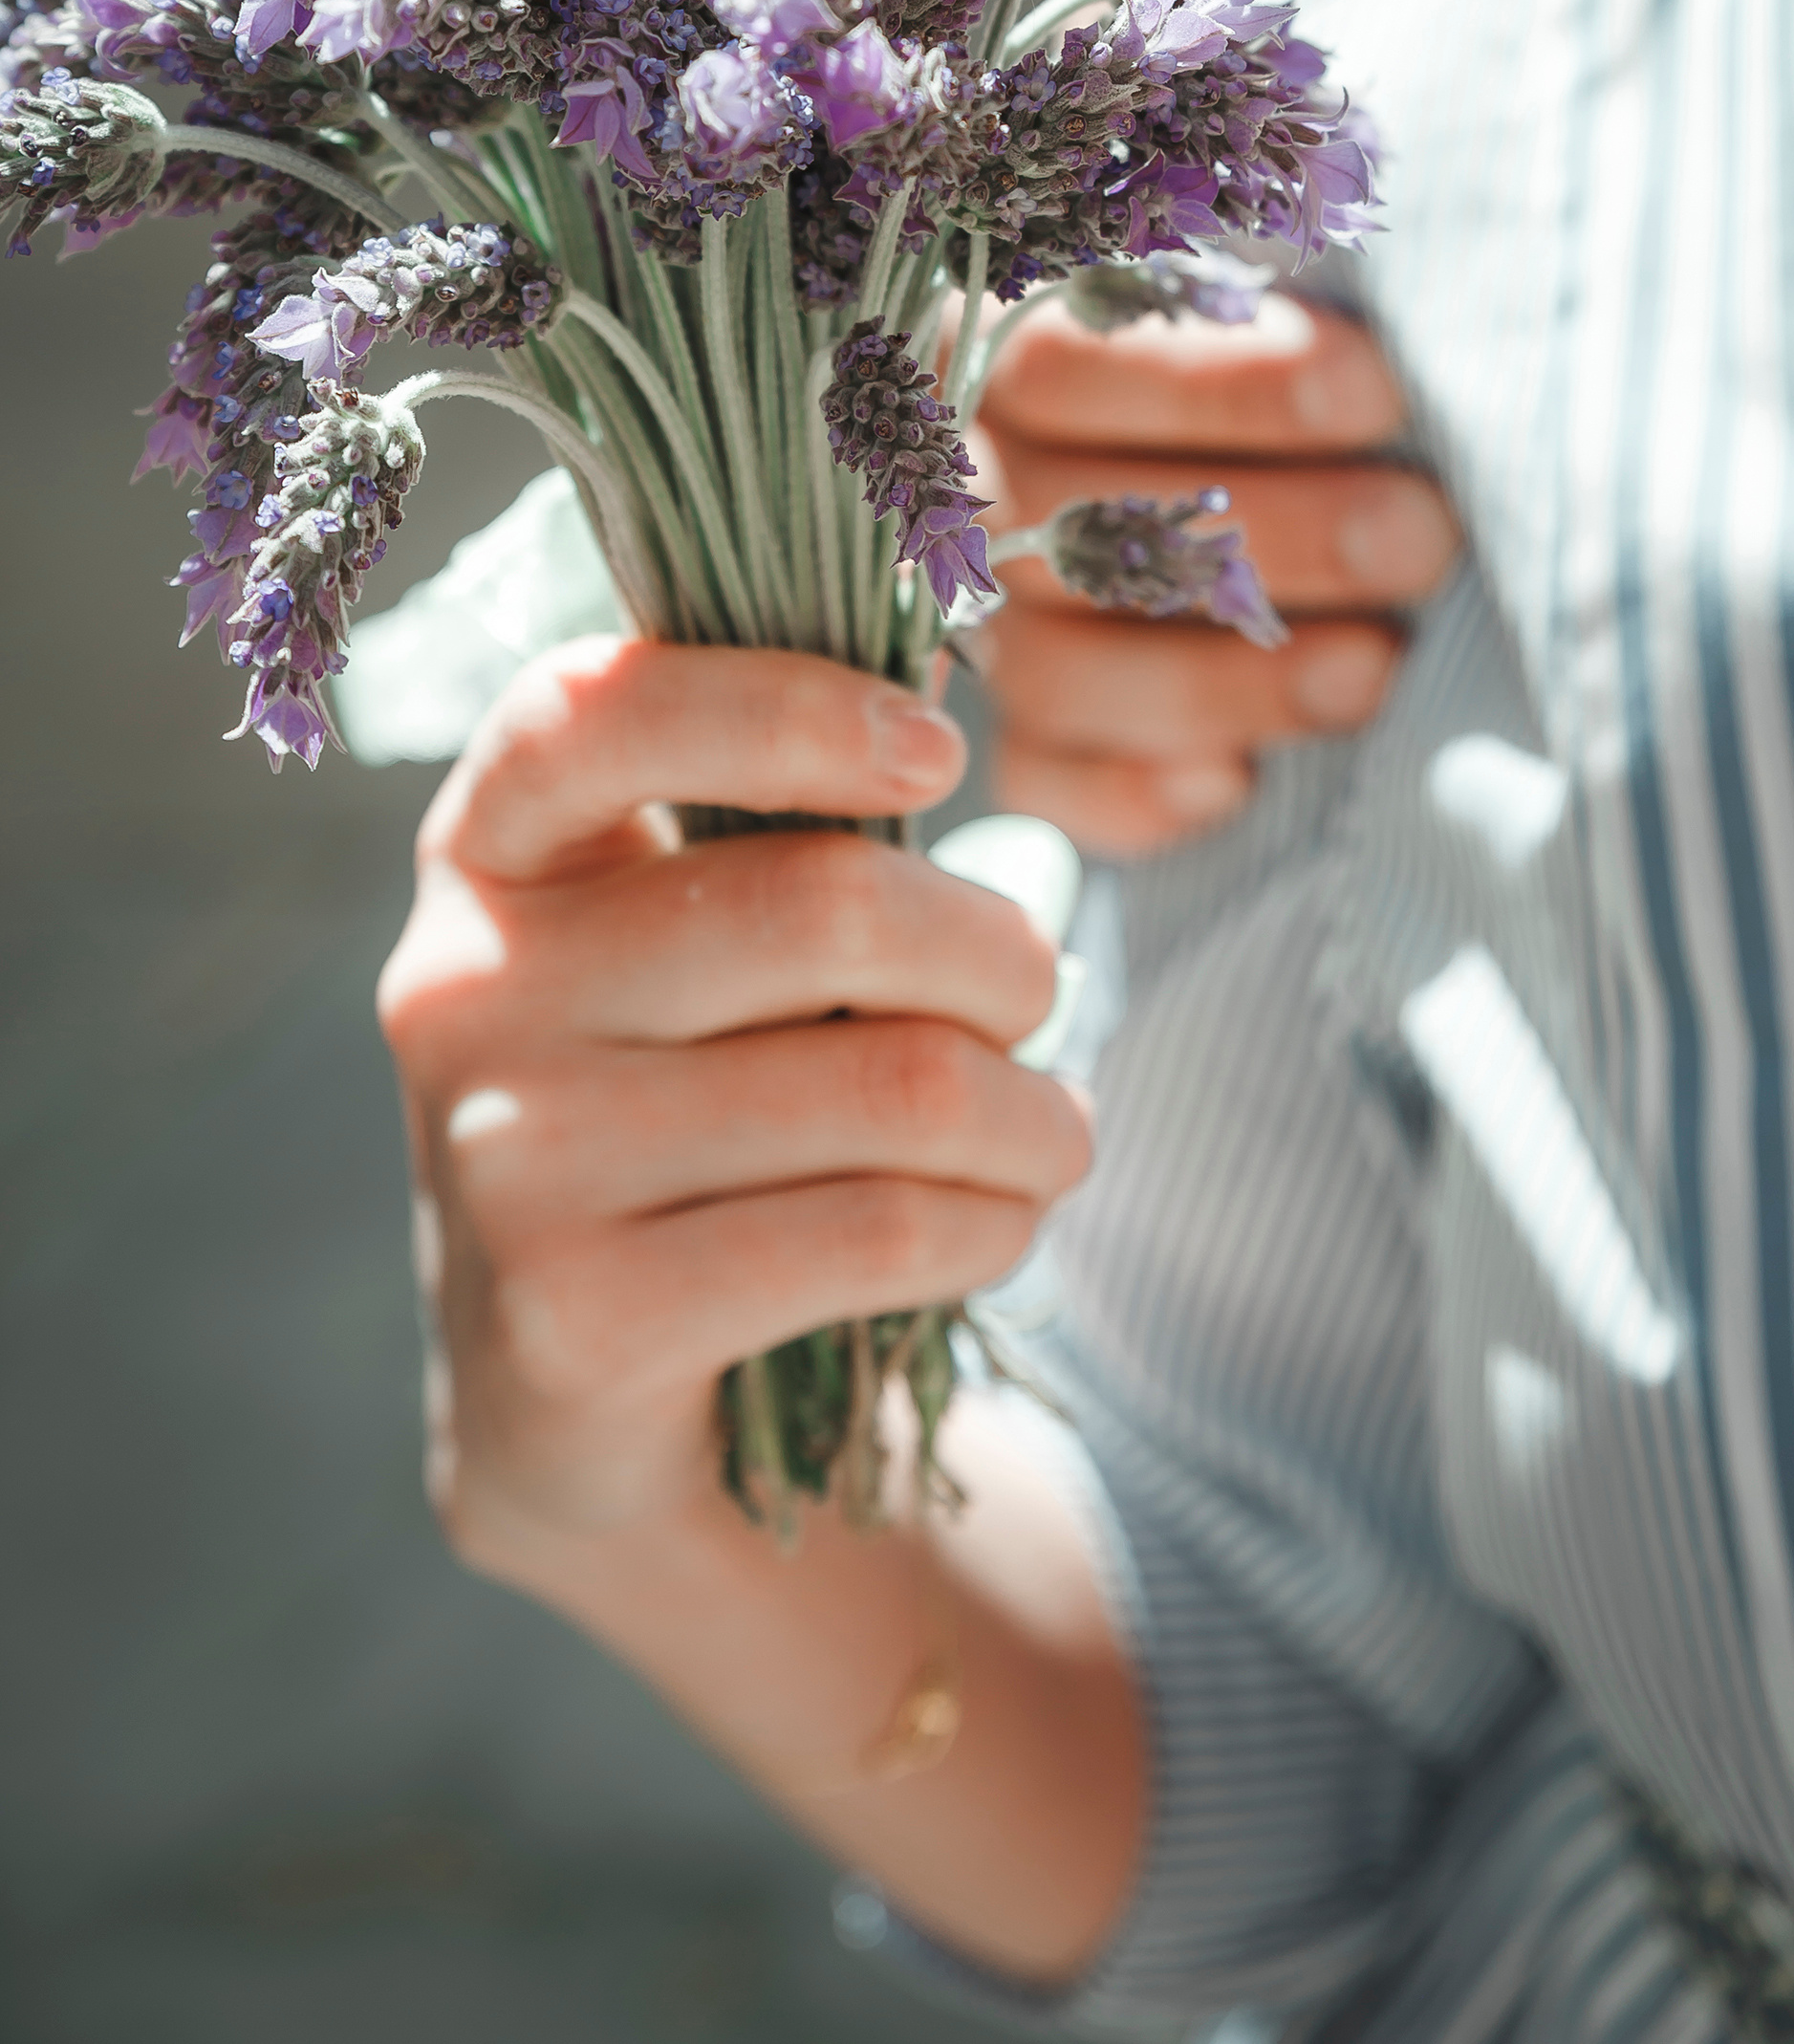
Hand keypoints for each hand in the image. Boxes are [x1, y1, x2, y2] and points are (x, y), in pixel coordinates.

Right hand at [376, 641, 1089, 1571]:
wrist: (566, 1399)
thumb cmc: (679, 1105)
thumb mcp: (684, 940)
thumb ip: (775, 818)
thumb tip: (935, 674)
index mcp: (485, 851)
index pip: (604, 707)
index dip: (790, 705)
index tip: (934, 751)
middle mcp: (464, 987)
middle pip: (825, 907)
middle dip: (998, 959)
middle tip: (1037, 1001)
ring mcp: (507, 1159)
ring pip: (887, 1085)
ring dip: (1030, 1116)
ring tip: (1050, 1134)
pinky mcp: (578, 1319)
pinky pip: (878, 1232)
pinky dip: (991, 1225)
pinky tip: (996, 1224)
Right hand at [971, 292, 1461, 856]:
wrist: (1325, 493)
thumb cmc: (1312, 370)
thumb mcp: (1275, 290)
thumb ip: (1275, 286)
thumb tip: (1349, 310)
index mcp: (990, 348)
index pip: (1059, 359)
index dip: (1212, 380)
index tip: (1374, 390)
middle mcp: (969, 494)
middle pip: (1068, 520)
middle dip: (1265, 534)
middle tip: (1417, 536)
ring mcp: (990, 629)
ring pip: (1052, 666)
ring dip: (1218, 679)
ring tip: (1369, 670)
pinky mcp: (1032, 746)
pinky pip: (1042, 785)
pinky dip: (1131, 796)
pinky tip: (1235, 787)